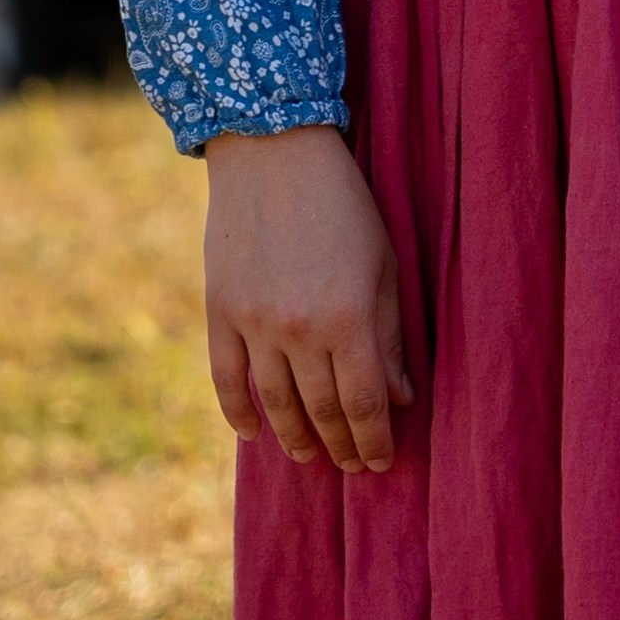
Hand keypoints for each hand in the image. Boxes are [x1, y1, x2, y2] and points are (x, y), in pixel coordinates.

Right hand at [203, 124, 411, 472]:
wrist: (275, 153)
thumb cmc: (345, 204)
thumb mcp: (384, 264)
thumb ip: (388, 335)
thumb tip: (399, 397)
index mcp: (349, 318)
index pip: (364, 404)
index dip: (374, 440)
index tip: (382, 462)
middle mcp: (299, 330)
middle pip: (322, 410)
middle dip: (341, 445)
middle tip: (352, 466)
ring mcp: (254, 324)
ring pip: (275, 402)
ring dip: (295, 437)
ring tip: (309, 455)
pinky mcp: (220, 311)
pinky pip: (226, 379)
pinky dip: (238, 412)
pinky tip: (254, 433)